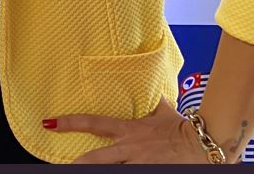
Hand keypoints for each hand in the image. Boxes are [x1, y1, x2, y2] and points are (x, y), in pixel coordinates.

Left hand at [50, 97, 211, 162]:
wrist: (204, 144)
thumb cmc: (184, 128)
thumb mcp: (163, 112)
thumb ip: (151, 103)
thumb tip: (149, 88)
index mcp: (129, 130)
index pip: (93, 123)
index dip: (69, 123)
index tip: (49, 123)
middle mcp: (129, 148)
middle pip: (94, 158)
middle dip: (77, 163)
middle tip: (62, 165)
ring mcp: (138, 164)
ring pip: (110, 172)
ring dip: (95, 171)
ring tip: (76, 171)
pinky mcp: (149, 173)